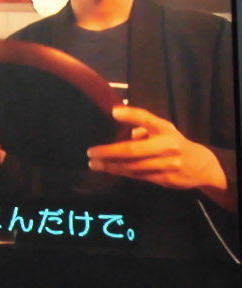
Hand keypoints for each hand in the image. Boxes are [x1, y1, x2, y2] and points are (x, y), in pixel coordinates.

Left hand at [87, 105, 227, 192]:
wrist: (201, 166)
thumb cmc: (173, 142)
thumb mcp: (162, 130)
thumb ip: (141, 129)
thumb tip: (114, 128)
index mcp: (164, 129)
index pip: (147, 119)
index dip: (131, 115)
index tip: (113, 112)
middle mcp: (167, 146)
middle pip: (133, 150)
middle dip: (109, 151)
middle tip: (90, 152)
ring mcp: (167, 164)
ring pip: (133, 166)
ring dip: (110, 165)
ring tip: (93, 163)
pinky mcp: (165, 179)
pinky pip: (138, 176)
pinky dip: (120, 172)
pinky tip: (107, 169)